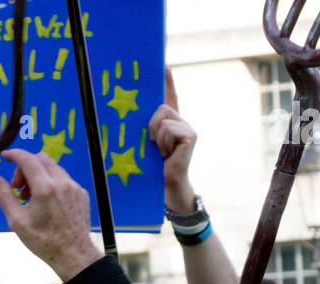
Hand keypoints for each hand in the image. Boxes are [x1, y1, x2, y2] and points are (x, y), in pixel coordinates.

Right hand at [0, 150, 101, 282]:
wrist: (73, 255)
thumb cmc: (45, 242)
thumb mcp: (17, 222)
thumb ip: (4, 196)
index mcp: (45, 189)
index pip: (27, 159)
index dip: (14, 155)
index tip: (5, 156)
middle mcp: (62, 183)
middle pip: (40, 159)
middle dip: (25, 168)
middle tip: (18, 188)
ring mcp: (74, 187)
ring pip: (53, 168)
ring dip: (38, 175)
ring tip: (31, 198)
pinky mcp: (81, 194)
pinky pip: (64, 179)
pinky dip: (51, 183)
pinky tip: (47, 203)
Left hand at [148, 67, 197, 212]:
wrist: (166, 184)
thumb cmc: (152, 165)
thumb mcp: (146, 141)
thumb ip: (145, 125)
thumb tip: (129, 110)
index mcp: (169, 120)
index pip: (169, 93)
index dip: (167, 78)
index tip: (163, 61)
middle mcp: (180, 119)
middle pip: (160, 107)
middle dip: (151, 126)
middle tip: (153, 144)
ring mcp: (187, 127)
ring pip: (162, 119)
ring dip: (156, 138)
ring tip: (161, 152)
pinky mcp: (190, 135)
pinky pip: (168, 129)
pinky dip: (164, 143)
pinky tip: (168, 154)